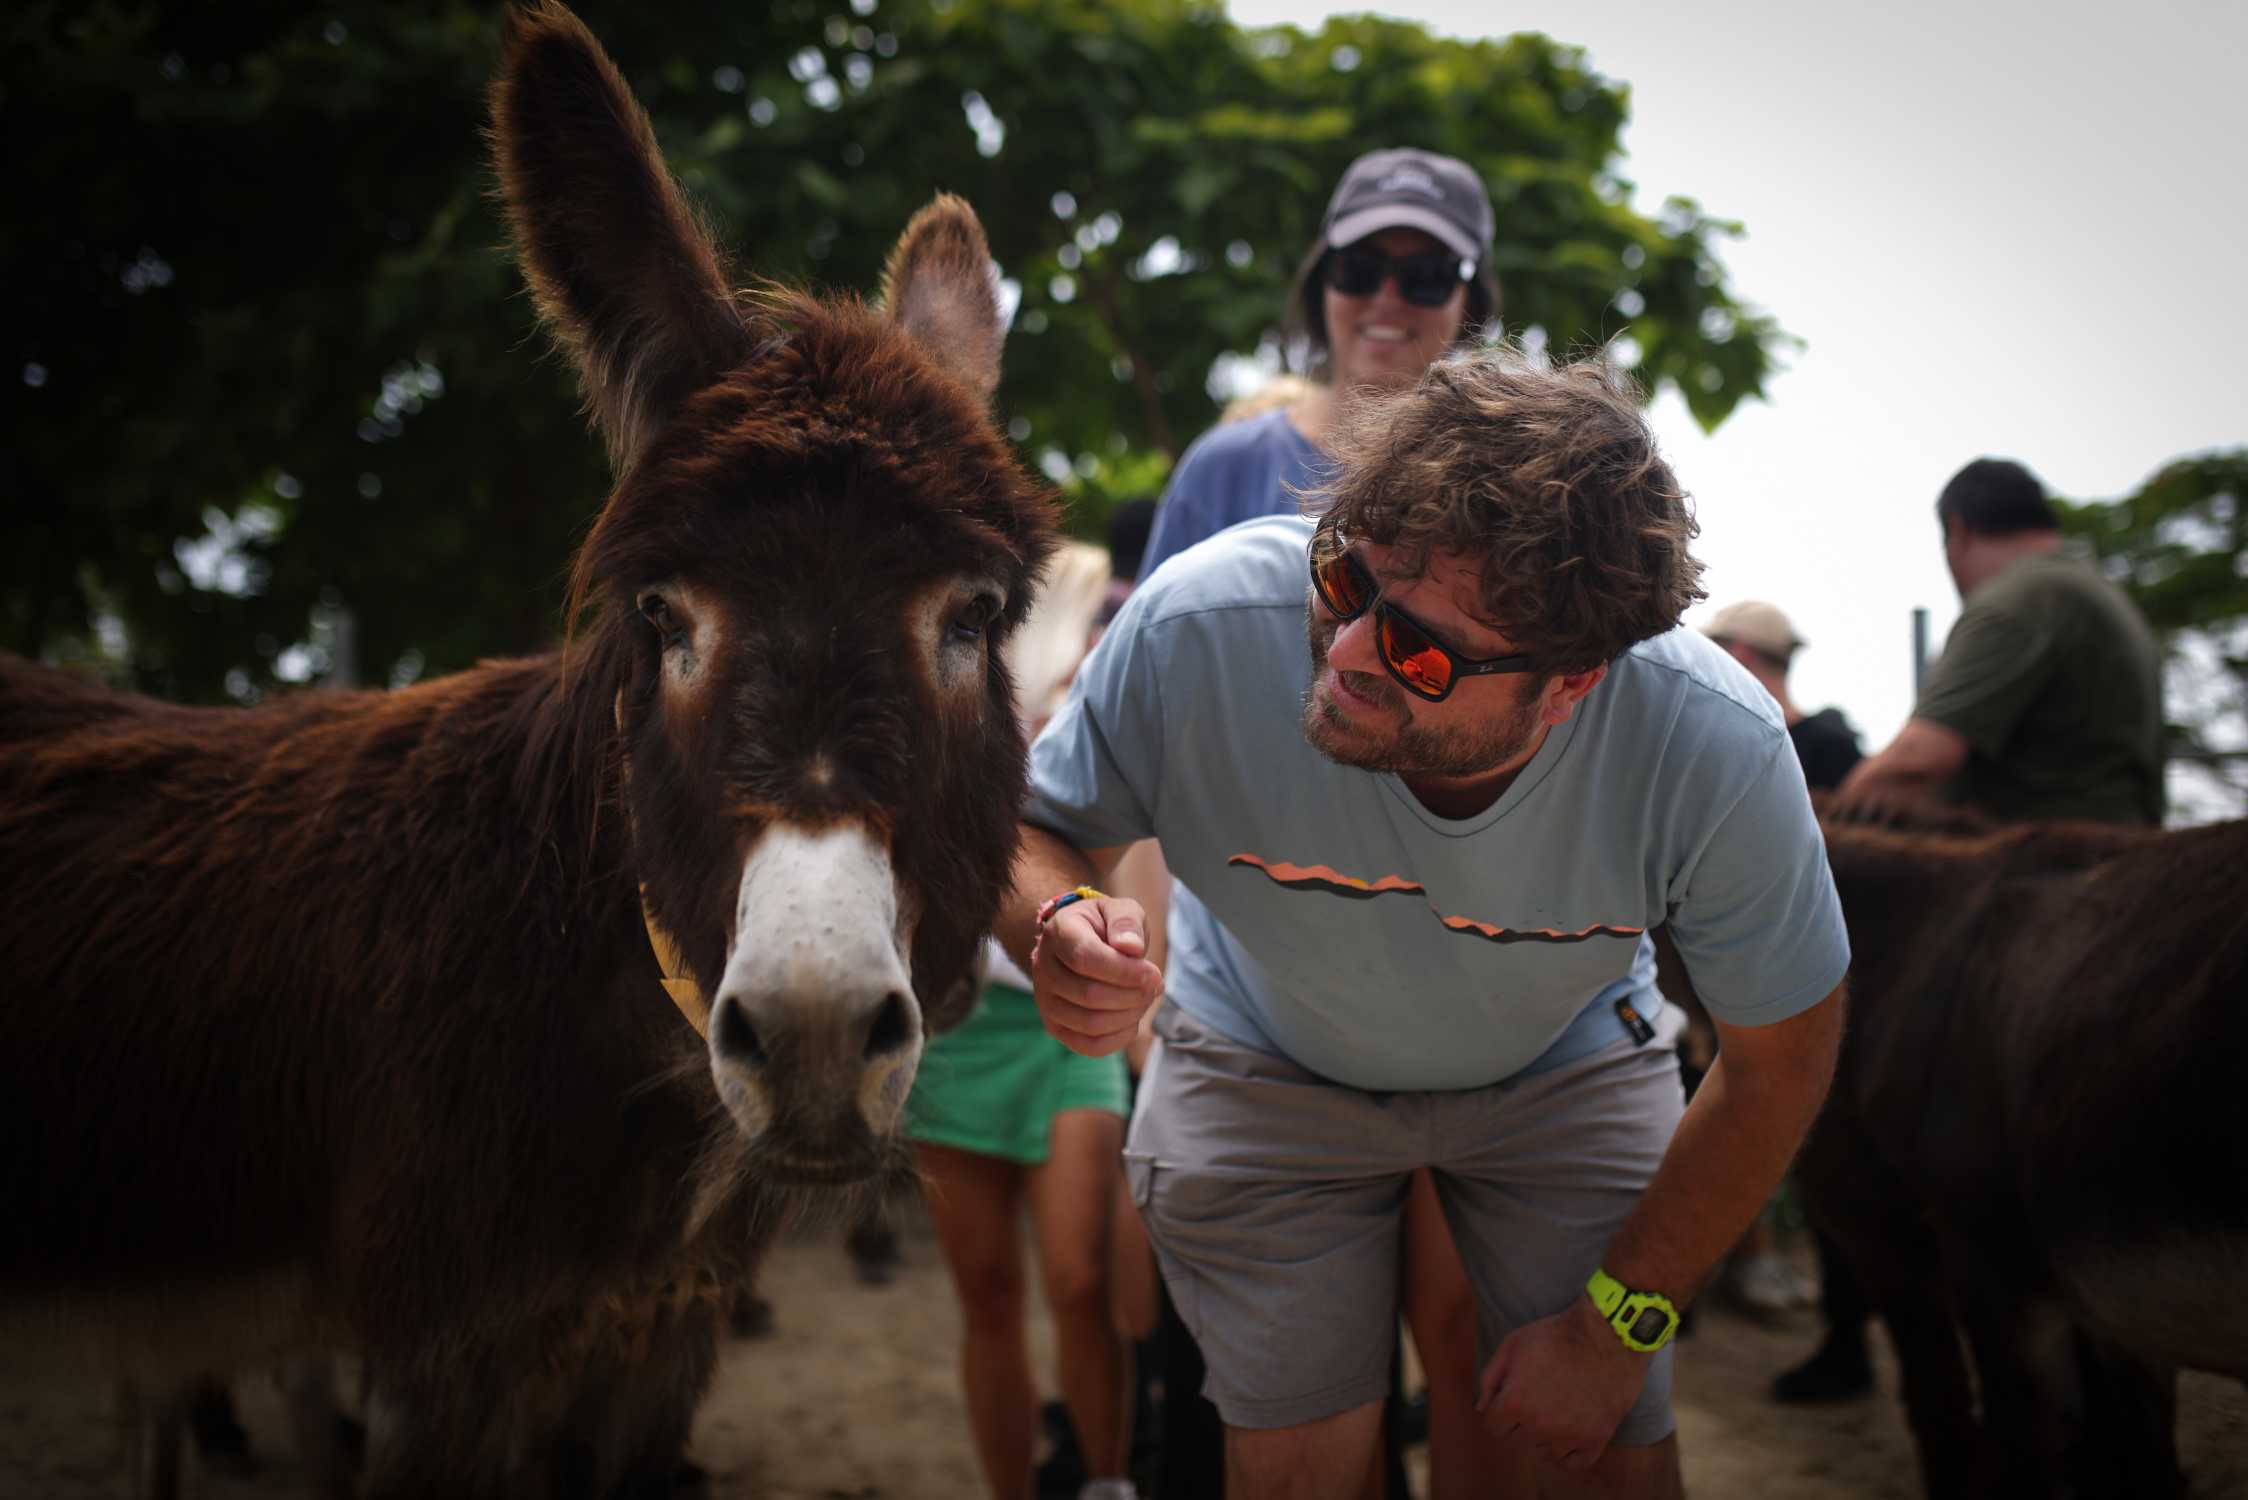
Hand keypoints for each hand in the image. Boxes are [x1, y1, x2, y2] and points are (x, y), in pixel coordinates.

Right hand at [1031, 896, 1162, 1056]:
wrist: (1081, 941)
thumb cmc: (1105, 926)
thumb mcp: (1120, 909)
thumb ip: (1127, 923)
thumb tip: (1131, 948)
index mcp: (1059, 933)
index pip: (1086, 959)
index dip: (1125, 972)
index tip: (1153, 973)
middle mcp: (1043, 968)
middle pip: (1089, 995)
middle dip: (1133, 995)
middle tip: (1155, 985)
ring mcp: (1045, 1000)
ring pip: (1090, 1024)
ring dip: (1129, 1016)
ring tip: (1144, 998)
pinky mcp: (1055, 1026)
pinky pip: (1089, 1046)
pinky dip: (1119, 1038)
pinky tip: (1132, 1019)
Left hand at [1476, 1294, 1651, 1470]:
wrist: (1607, 1335)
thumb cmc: (1556, 1336)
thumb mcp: (1512, 1344)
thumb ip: (1490, 1378)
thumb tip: (1481, 1409)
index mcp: (1515, 1403)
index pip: (1494, 1426)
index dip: (1501, 1410)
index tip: (1515, 1397)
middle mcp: (1539, 1425)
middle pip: (1518, 1439)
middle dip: (1523, 1421)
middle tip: (1541, 1396)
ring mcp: (1568, 1436)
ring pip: (1544, 1451)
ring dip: (1547, 1435)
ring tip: (1560, 1405)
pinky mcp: (1595, 1440)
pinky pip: (1573, 1462)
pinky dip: (1569, 1451)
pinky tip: (1572, 1429)